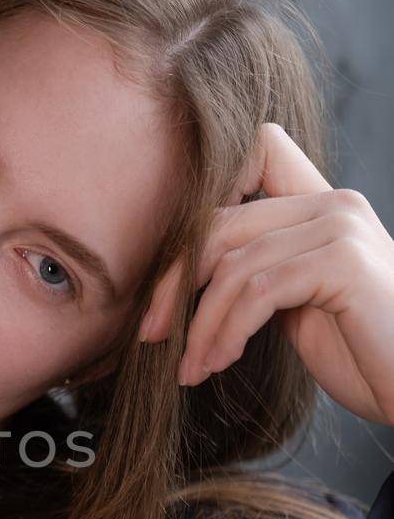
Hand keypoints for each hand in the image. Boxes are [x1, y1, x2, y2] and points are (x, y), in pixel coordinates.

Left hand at [136, 123, 393, 425]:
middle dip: (175, 283)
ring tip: (191, 368)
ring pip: (233, 265)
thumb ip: (261, 277)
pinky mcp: (345, 264)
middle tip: (152, 334)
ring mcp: (341, 228)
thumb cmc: (367, 355)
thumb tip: (186, 284)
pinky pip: (258, 292)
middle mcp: (333, 203)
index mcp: (321, 206)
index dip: (207, 191)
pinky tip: (219, 363)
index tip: (179, 262)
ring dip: (201, 324)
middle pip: (220, 221)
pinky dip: (227, 332)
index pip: (256, 150)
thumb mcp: (302, 308)